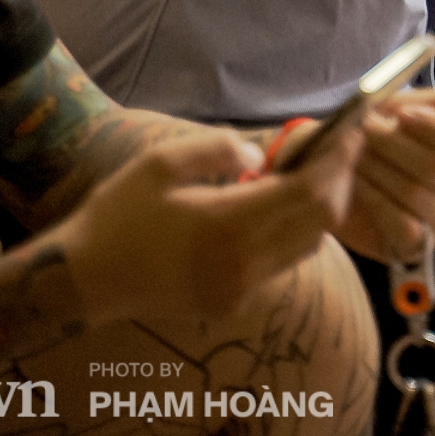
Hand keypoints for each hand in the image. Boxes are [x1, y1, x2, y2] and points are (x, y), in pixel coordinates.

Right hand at [52, 123, 363, 325]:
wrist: (83, 281)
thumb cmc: (117, 216)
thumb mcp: (160, 163)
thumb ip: (218, 149)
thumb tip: (262, 154)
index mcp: (226, 226)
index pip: (309, 193)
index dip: (338, 161)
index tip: (351, 132)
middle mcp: (242, 264)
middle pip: (321, 222)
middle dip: (338, 181)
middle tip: (338, 149)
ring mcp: (240, 290)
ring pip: (308, 245)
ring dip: (320, 208)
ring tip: (309, 172)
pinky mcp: (233, 303)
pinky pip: (283, 263)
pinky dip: (294, 232)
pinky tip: (278, 206)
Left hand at [336, 78, 434, 263]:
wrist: (337, 167)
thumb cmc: (378, 132)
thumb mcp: (405, 105)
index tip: (401, 115)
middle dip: (394, 146)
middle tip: (365, 130)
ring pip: (418, 197)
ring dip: (379, 172)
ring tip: (357, 158)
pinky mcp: (417, 246)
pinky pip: (405, 228)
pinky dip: (376, 204)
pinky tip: (359, 188)